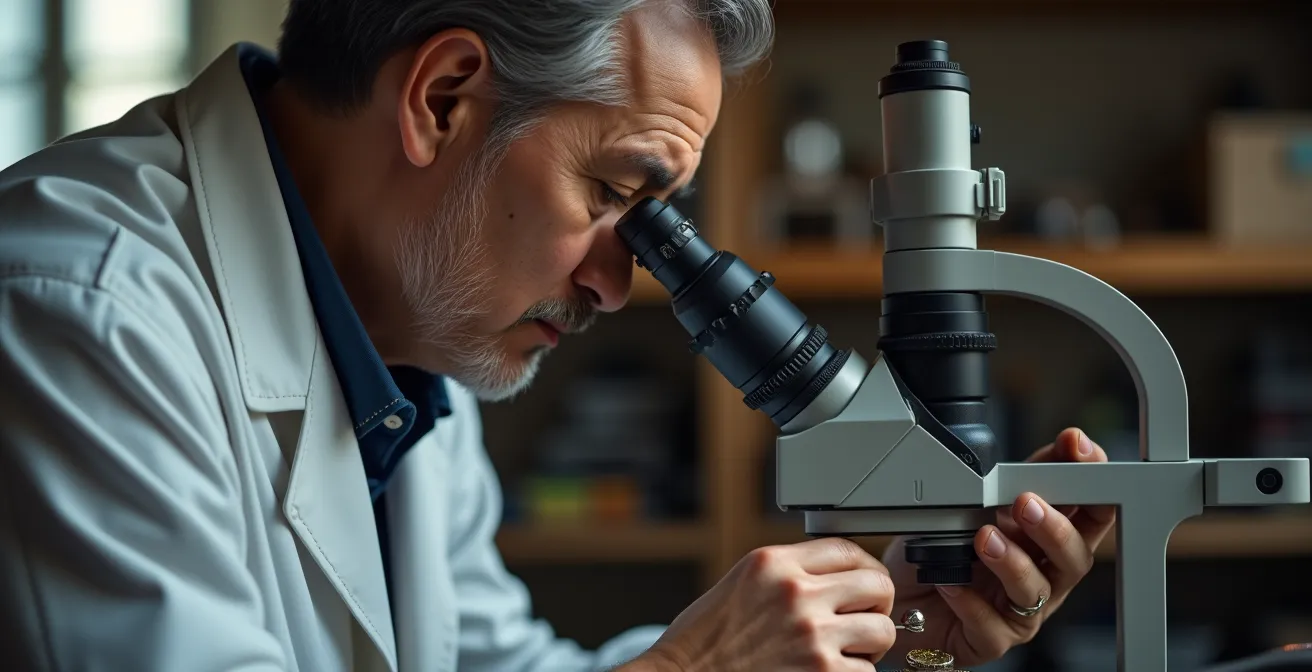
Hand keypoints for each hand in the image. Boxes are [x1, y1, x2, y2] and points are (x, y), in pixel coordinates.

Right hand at [638, 537, 896, 670]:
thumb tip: (837, 579)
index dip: (864, 569)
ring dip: (870, 645)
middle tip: (862, 620)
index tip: (864, 585)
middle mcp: (794, 592)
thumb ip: (786, 574)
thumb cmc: (702, 641)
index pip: (846, 549)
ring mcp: (811, 633)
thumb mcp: (741, 584)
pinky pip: (868, 671)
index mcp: (772, 563)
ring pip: (882, 630)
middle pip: (877, 584)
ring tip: (846, 652)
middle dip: (875, 605)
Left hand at [880, 428, 1116, 666]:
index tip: (1079, 450)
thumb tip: (1058, 445)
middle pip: (1075, 559)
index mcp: (1046, 543)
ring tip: (983, 538)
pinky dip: (970, 602)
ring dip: (1013, 562)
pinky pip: (990, 627)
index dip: (1094, 484)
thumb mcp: (977, 508)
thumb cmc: (943, 556)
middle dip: (1055, 529)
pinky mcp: (989, 640)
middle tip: (1026, 502)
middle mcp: (1041, 579)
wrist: (899, 602)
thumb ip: (1016, 479)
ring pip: (1035, 592)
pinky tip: (951, 581)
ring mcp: (1018, 613)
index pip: (1090, 516)